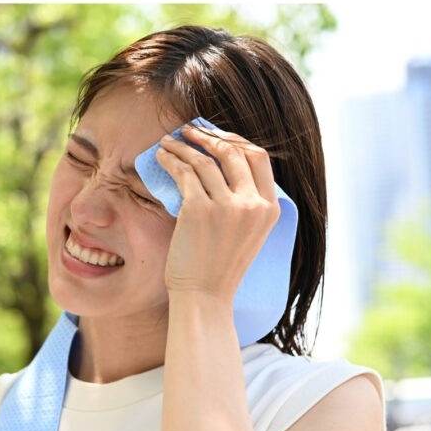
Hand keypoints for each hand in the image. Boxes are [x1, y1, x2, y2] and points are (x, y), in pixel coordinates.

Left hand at [156, 125, 280, 304]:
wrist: (203, 298)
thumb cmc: (218, 268)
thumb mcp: (247, 233)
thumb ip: (244, 202)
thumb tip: (222, 164)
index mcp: (270, 209)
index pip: (259, 158)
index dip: (236, 141)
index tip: (216, 136)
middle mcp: (252, 205)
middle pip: (233, 152)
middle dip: (208, 136)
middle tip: (189, 132)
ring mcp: (227, 207)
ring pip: (204, 159)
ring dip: (183, 146)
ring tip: (168, 143)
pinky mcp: (199, 210)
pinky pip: (184, 173)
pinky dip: (170, 160)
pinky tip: (161, 156)